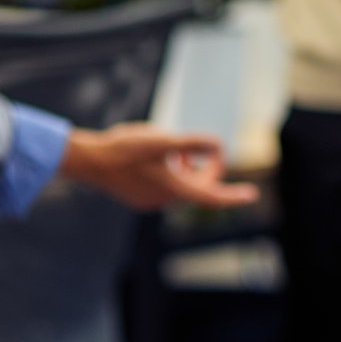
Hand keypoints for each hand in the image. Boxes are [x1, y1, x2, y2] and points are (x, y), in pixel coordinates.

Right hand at [59, 123, 259, 209]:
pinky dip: (168, 172)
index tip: (251, 195)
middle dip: (204, 168)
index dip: (233, 195)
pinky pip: (162, 186)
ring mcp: (149, 201)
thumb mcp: (164, 140)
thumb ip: (193, 143)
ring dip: (184, 167)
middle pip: (197, 187)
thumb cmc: (126, 148)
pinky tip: (153, 155)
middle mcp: (164, 201)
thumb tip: (217, 144)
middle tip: (200, 147)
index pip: (212, 196)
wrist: (89, 160)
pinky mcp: (137, 197)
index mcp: (174, 190)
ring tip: (173, 149)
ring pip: (179, 185)